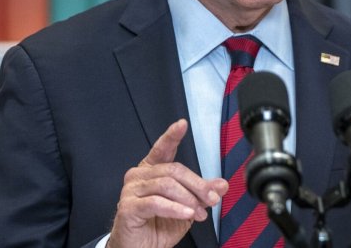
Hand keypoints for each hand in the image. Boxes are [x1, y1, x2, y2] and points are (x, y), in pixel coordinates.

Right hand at [108, 119, 228, 247]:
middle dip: (197, 184)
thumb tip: (222, 184)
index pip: (162, 148)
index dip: (172, 136)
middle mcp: (139, 175)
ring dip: (188, 199)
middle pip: (173, 170)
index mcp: (152, 170)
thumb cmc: (159, 225)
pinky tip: (187, 214)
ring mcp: (131, 190)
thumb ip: (201, 193)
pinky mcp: (128, 207)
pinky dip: (175, 208)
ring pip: (166, 185)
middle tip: (212, 199)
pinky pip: (155, 202)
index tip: (182, 124)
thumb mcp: (187, 207)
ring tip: (200, 213)